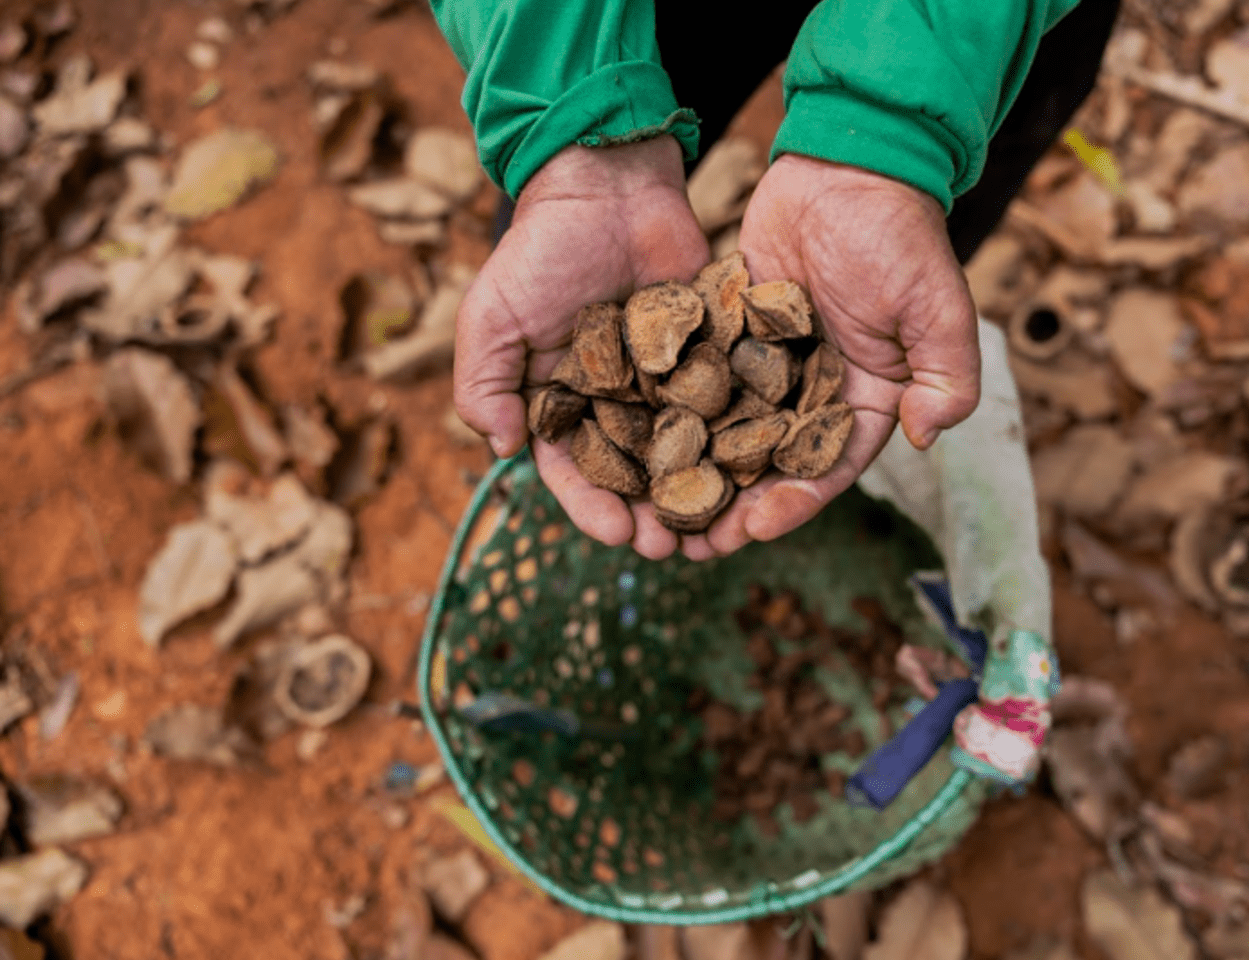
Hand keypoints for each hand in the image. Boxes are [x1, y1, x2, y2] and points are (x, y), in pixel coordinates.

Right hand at [453, 137, 710, 558]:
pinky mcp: (712, 355)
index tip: (618, 535)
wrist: (609, 186)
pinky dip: (741, 436)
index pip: (576, 473)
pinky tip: (757, 467)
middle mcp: (618, 403)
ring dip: (700, 492)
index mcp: (563, 405)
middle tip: (676, 547)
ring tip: (720, 525)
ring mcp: (668, 382)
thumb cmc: (541, 251)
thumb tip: (500, 454)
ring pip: (687, 451)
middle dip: (653, 516)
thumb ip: (484, 385)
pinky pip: (729, 402)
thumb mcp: (493, 317)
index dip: (594, 509)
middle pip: (637, 476)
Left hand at [693, 154, 981, 558]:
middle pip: (769, 464)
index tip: (756, 527)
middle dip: (733, 506)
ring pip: (725, 431)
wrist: (848, 163)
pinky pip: (697, 378)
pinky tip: (637, 437)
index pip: (829, 466)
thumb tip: (925, 436)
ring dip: (695, 472)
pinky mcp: (729, 332)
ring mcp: (767, 363)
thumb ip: (945, 376)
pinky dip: (672, 410)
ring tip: (656, 508)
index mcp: (865, 399)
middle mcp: (812, 391)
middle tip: (692, 543)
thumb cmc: (901, 236)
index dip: (794, 501)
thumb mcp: (939, 309)